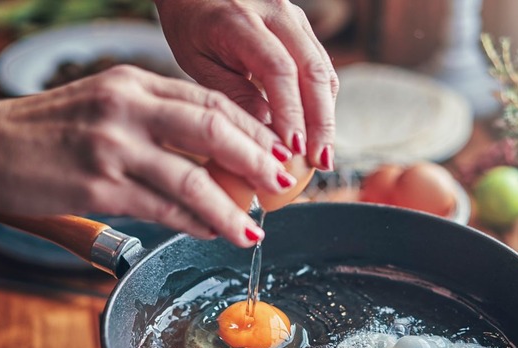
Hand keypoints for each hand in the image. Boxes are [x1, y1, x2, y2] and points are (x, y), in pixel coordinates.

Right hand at [0, 67, 296, 246]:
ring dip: (230, 208)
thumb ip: (153, 121)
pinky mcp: (98, 186)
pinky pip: (162, 208)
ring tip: (252, 229)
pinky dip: (193, 222)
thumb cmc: (45, 130)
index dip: (251, 129)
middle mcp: (126, 107)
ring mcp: (112, 146)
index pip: (209, 100)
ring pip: (193, 177)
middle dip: (257, 160)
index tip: (275, 152)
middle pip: (213, 129)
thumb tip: (209, 157)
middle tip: (281, 185)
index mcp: (133, 83)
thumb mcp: (104, 105)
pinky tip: (211, 232)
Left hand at [156, 0, 338, 170]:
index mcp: (240, 20)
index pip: (278, 69)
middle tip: (320, 161)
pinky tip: (316, 133)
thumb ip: (232, 94)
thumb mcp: (198, 62)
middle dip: (320, 122)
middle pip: (312, 71)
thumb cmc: (190, 26)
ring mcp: (295, 17)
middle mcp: (276, 12)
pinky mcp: (303, 28)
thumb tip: (268, 135)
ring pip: (323, 71)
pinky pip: (321, 68)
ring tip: (322, 155)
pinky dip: (322, 103)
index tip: (293, 149)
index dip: (291, 112)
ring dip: (326, 116)